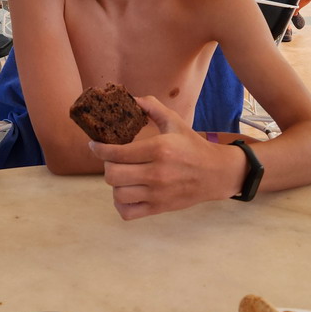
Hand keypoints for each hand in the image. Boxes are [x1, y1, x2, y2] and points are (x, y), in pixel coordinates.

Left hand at [88, 96, 236, 219]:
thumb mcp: (175, 122)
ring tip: (123, 175)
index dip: (99, 149)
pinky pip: (128, 212)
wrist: (215, 174)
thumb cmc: (192, 146)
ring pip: (118, 194)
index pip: (117, 153)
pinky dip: (121, 204)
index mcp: (159, 149)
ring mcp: (158, 194)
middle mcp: (157, 173)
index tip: (94, 145)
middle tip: (113, 160)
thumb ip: (153, 108)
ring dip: (115, 184)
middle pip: (112, 175)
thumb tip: (132, 98)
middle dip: (107, 166)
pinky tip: (127, 193)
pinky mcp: (159, 208)